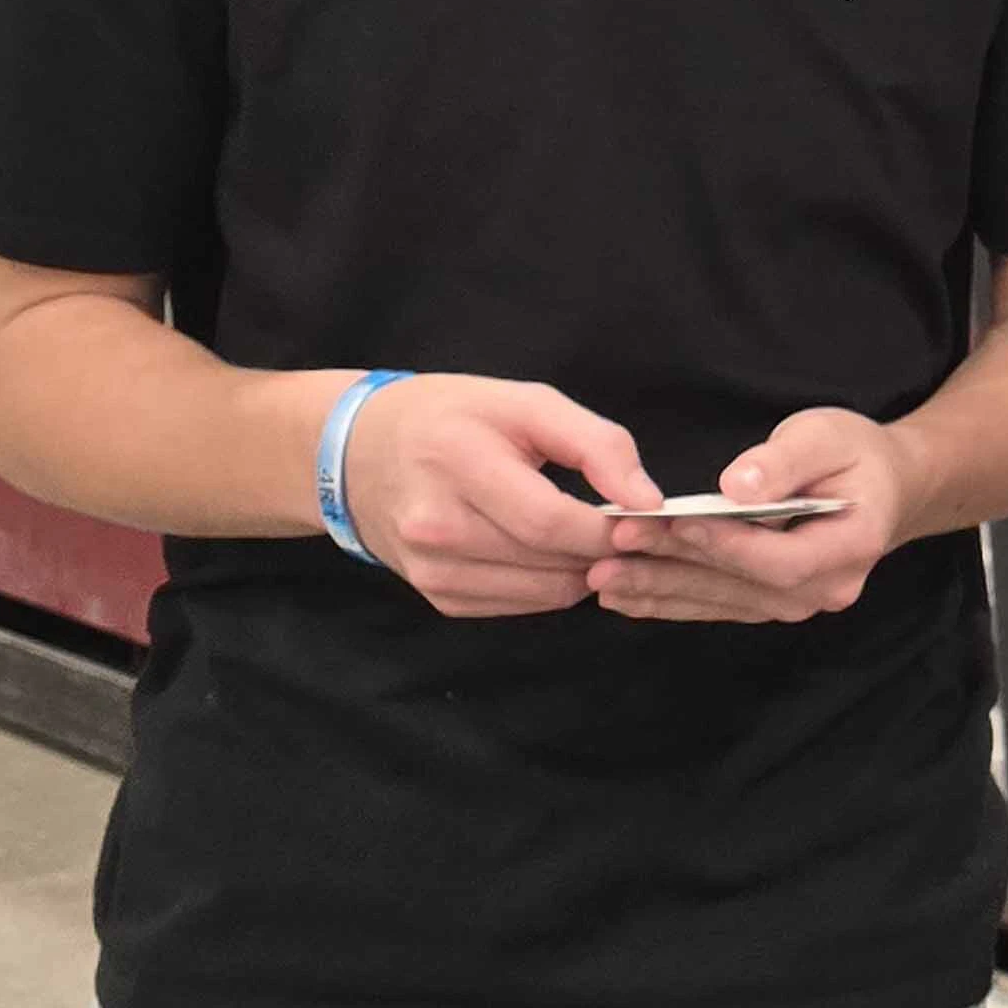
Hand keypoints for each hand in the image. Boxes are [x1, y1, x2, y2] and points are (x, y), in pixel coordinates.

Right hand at [339, 374, 658, 618]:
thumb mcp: (525, 403)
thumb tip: (648, 501)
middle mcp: (435, 525)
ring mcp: (430, 569)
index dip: (608, 527)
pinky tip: (550, 553)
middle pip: (548, 559)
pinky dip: (549, 585)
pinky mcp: (437, 596)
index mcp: (457, 461)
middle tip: (628, 529)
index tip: (643, 516)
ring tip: (590, 537)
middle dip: (603, 549)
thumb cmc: (453, 419)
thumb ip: (597, 444)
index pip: (549, 520)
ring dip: (582, 571)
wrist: (359, 453)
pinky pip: (519, 604)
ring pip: (541, 592)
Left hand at [589, 408, 924, 624]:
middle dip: (673, 565)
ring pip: (722, 600)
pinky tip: (626, 595)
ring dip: (661, 590)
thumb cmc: (854, 454)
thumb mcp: (827, 437)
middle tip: (613, 547)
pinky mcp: (772, 603)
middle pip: (741, 584)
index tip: (671, 522)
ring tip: (602, 577)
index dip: (725, 545)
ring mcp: (799, 603)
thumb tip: (738, 486)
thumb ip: (784, 461)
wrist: (882, 488)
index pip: (781, 559)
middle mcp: (826, 588)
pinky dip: (670, 600)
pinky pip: (718, 605)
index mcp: (851, 546)